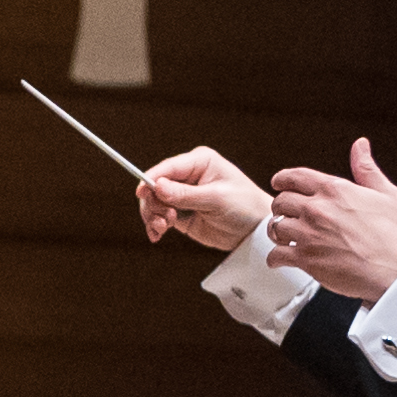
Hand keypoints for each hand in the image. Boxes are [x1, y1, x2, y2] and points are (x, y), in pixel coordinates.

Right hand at [133, 145, 268, 251]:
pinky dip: (154, 225)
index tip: (141, 193)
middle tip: (165, 220)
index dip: (150, 179)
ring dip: (153, 216)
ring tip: (163, 228)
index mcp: (199, 162)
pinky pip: (158, 216)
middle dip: (153, 203)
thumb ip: (185, 194)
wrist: (255, 230)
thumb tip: (157, 186)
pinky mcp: (180, 212)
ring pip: (153, 202)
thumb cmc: (245, 206)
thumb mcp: (216, 199)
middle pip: (154, 185)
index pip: (167, 168)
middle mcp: (188, 175)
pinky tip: (157, 234)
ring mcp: (182, 194)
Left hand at [264, 138, 396, 303]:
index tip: (278, 183)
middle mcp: (317, 209)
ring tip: (285, 237)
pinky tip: (281, 259)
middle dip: (281, 207)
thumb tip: (360, 145)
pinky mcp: (305, 259)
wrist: (394, 270)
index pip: (295, 176)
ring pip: (275, 226)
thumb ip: (366, 169)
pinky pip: (275, 255)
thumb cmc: (393, 234)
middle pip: (280, 201)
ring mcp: (308, 234)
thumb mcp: (385, 194)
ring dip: (278, 232)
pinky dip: (275, 258)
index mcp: (334, 190)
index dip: (282, 179)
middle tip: (287, 214)